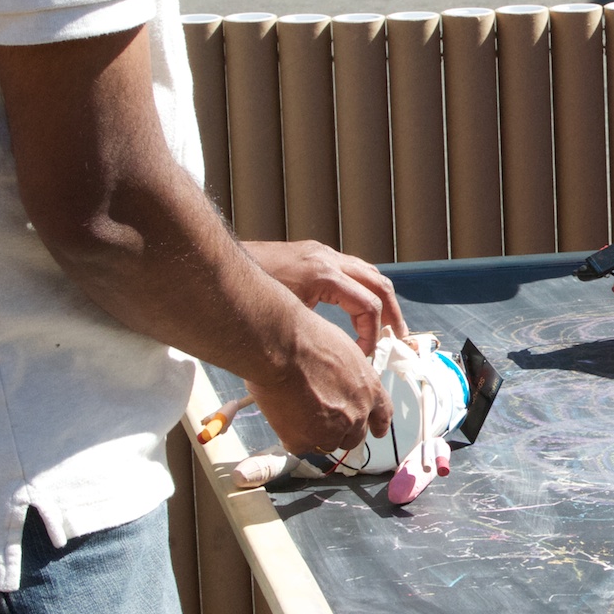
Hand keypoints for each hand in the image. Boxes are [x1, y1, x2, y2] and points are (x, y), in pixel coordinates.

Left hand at [243, 239, 405, 353]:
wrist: (215, 263)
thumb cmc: (242, 294)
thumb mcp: (281, 318)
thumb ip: (311, 335)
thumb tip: (333, 360)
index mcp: (324, 276)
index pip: (368, 305)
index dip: (372, 334)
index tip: (363, 355)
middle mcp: (328, 260)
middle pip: (379, 283)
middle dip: (391, 314)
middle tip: (397, 338)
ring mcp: (322, 254)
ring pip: (369, 273)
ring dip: (381, 299)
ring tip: (386, 324)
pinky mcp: (313, 255)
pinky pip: (351, 270)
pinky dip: (362, 289)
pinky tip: (358, 308)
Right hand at [248, 308, 390, 453]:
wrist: (283, 347)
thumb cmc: (309, 340)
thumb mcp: (346, 353)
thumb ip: (351, 378)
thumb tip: (344, 386)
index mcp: (370, 390)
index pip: (383, 415)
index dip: (378, 424)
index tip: (377, 431)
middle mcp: (357, 414)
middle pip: (353, 437)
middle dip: (339, 431)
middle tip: (320, 419)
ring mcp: (332, 430)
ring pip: (326, 444)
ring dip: (314, 434)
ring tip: (297, 412)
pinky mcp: (306, 440)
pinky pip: (300, 446)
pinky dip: (291, 435)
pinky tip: (284, 415)